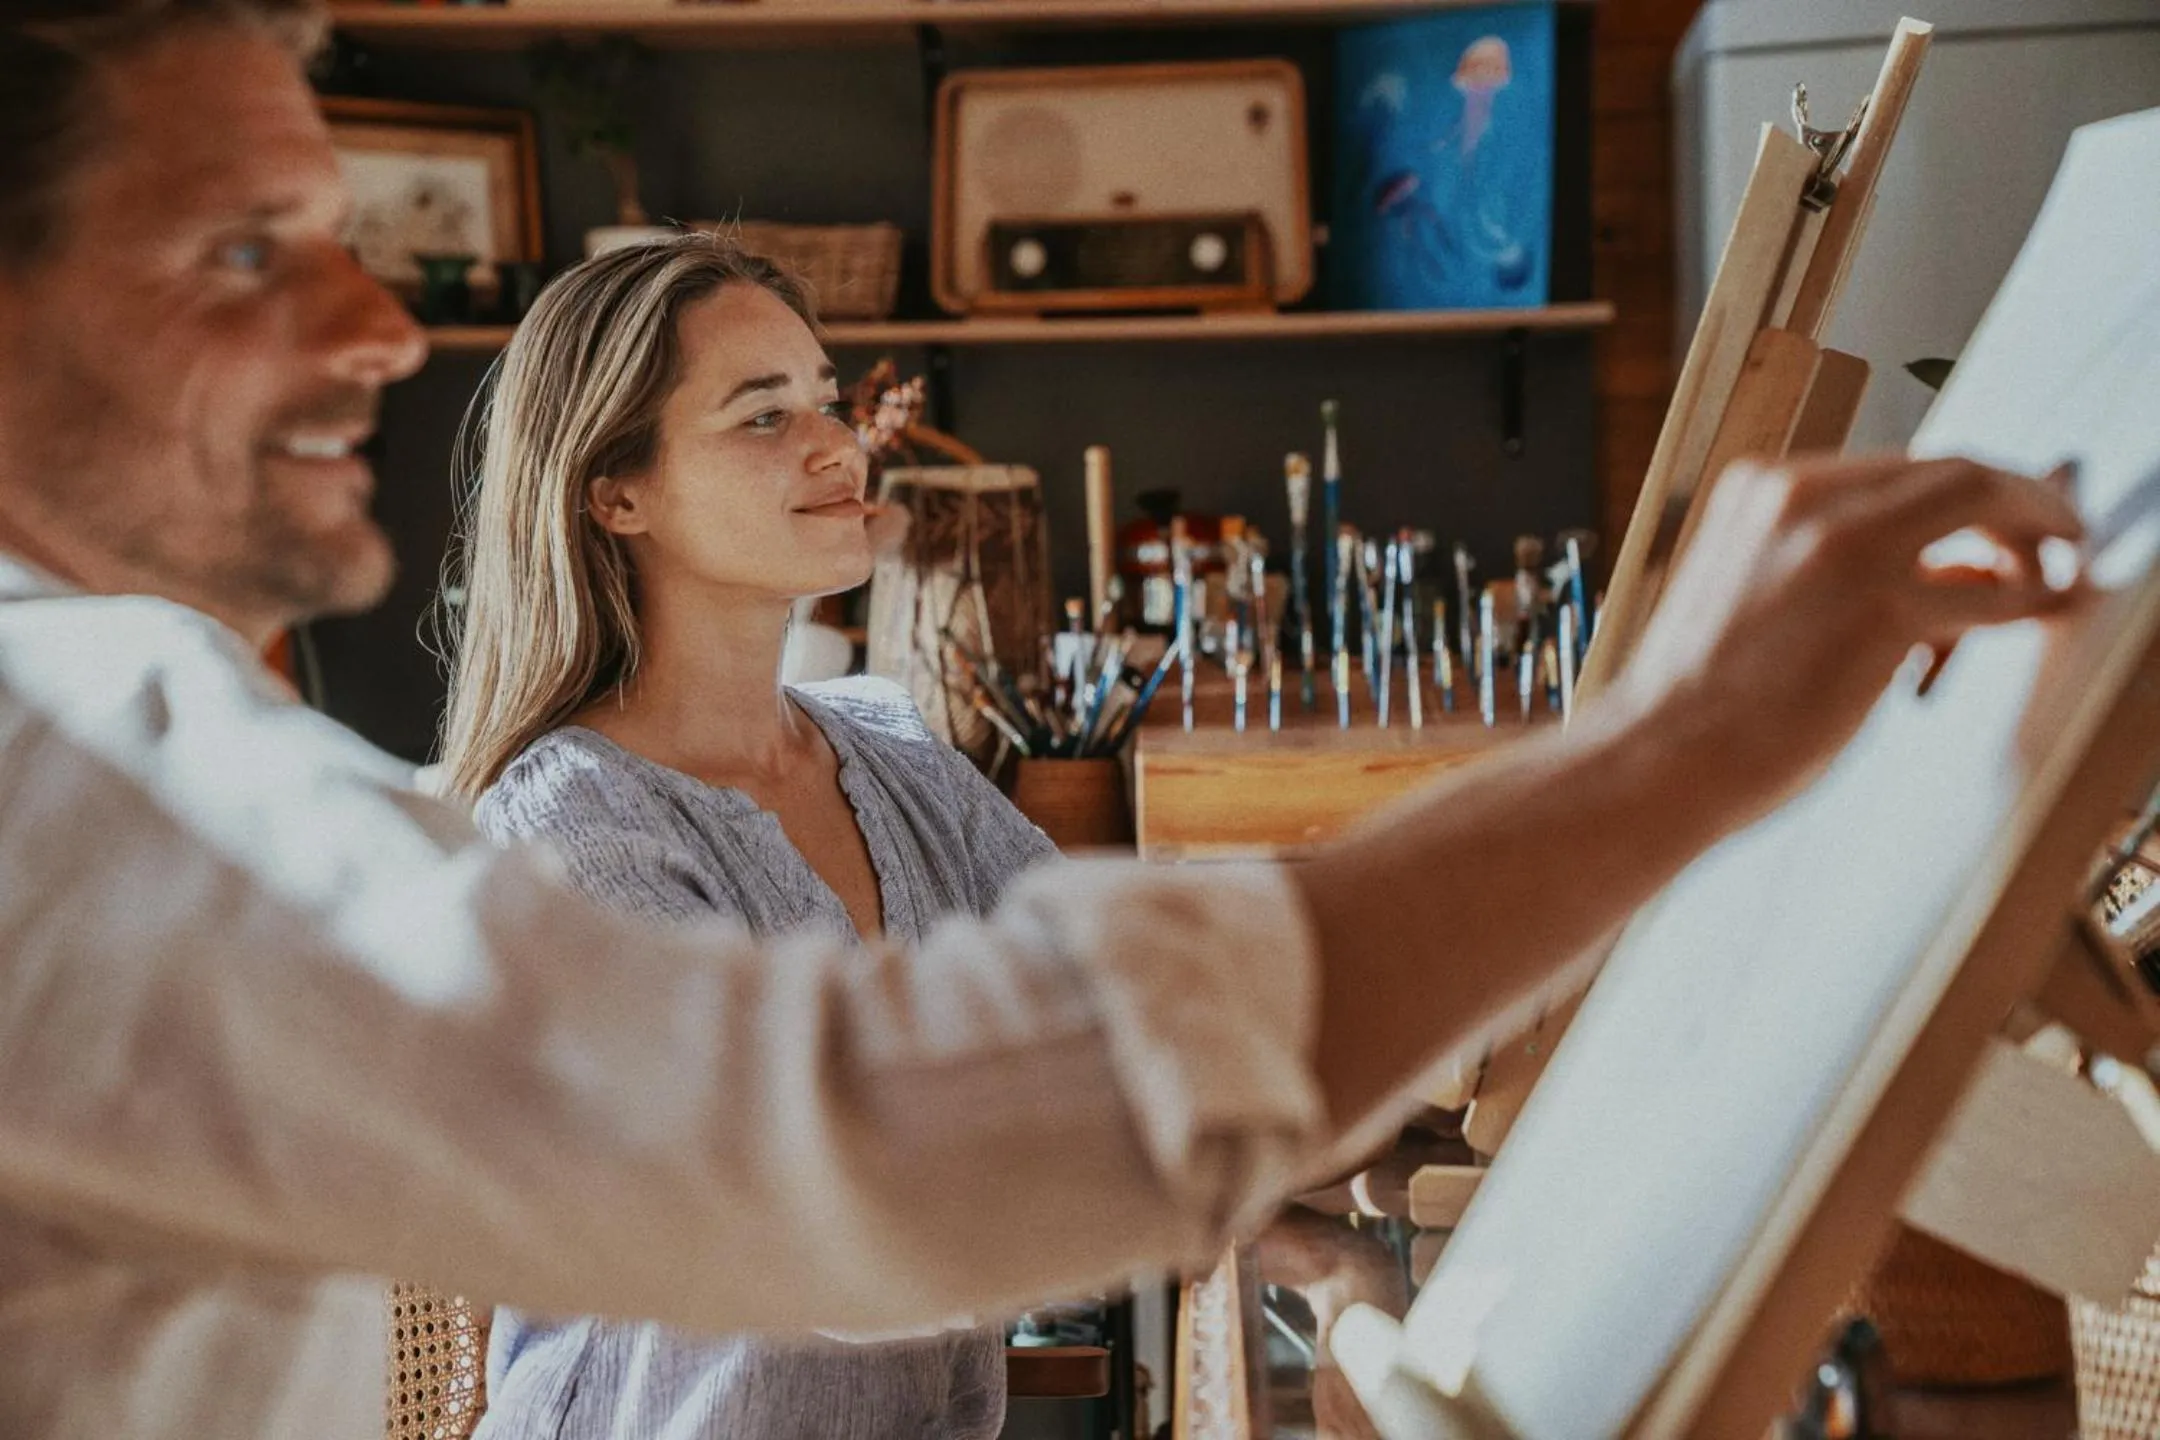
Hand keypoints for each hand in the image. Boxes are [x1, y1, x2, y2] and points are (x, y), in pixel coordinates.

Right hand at [1612, 452, 2086, 811]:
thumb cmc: (1702, 700)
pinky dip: (2022, 599)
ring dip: (2034, 532)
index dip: (1964, 489)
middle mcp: (1801, 499)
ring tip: (2053, 570)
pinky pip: (1988, 590)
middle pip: (1951, 465)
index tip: (1999, 516)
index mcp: (1761, 489)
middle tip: (2057, 534)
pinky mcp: (1879, 609)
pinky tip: (2032, 613)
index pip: (1897, 464)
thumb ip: (1841, 565)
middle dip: (2017, 499)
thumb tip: (1955, 566)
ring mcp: (1841, 548)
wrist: (1656, 757)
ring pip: (1981, 497)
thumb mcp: (1757, 593)